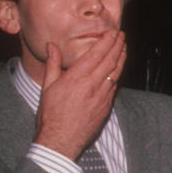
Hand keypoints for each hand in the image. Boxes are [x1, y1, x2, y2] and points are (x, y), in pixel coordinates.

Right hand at [34, 30, 126, 160]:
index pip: (97, 53)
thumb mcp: (47, 87)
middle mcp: (92, 84)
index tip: (113, 32)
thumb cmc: (50, 114)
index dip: (107, 41)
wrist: (61, 140)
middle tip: (122, 35)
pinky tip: (119, 68)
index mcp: (76, 77)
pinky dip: (118, 73)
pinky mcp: (107, 105)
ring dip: (122, 58)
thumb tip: (52, 46)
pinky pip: (115, 85)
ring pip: (116, 72)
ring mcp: (102, 95)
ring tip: (124, 47)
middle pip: (110, 60)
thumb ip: (52, 64)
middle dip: (118, 45)